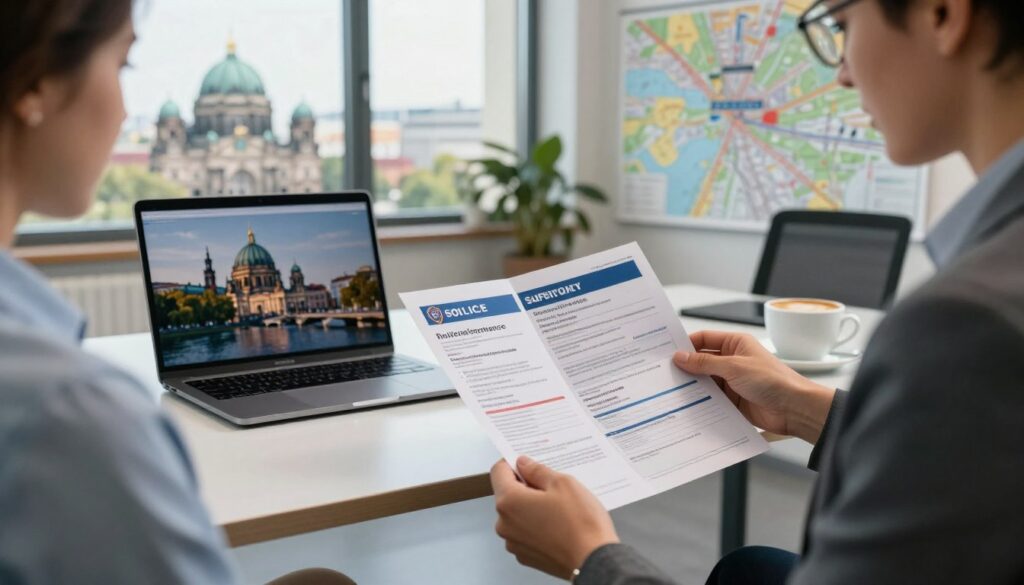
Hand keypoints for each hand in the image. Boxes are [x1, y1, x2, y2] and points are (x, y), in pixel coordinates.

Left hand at [491, 456, 618, 578]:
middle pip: (508, 494)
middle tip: (552, 487)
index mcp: (509, 502)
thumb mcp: (563, 483)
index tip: (527, 464)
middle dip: (526, 487)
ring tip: (559, 509)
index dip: (512, 463)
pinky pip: (525, 532)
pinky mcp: (525, 555)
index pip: (498, 472)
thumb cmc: (581, 523)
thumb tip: (524, 464)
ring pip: (517, 514)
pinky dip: (536, 525)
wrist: (594, 560)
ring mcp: (514, 542)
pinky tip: (557, 525)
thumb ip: (537, 470)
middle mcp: (504, 524)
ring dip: (531, 507)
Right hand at [674, 331, 835, 442]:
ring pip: (704, 381)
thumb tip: (680, 357)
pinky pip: (711, 398)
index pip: (704, 339)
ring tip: (671, 390)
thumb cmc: (772, 380)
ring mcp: (731, 381)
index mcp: (735, 344)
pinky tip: (687, 404)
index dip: (686, 344)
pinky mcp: (732, 400)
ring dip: (692, 385)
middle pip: (702, 361)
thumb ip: (705, 363)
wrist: (793, 409)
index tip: (667, 352)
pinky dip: (700, 401)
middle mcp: (732, 360)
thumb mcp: (734, 367)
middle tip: (664, 373)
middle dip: (686, 367)